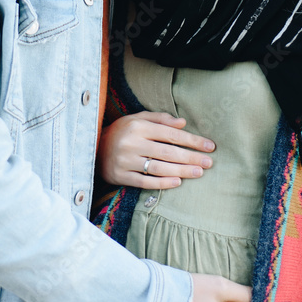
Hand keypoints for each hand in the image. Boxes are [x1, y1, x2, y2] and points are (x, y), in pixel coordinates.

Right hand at [98, 111, 214, 188]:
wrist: (92, 147)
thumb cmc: (121, 131)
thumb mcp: (137, 118)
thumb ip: (160, 119)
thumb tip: (183, 123)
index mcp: (138, 126)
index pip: (171, 134)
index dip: (192, 140)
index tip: (209, 146)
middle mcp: (132, 142)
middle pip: (168, 152)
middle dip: (191, 158)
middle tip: (209, 163)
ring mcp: (125, 160)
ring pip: (159, 168)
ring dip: (181, 171)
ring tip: (198, 173)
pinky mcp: (120, 176)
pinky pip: (145, 182)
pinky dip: (162, 183)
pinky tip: (177, 182)